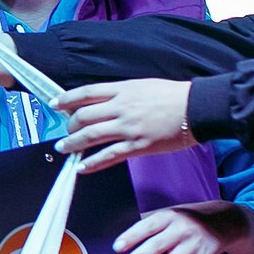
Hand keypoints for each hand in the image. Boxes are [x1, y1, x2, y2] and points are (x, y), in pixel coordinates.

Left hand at [54, 79, 195, 171]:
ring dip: (73, 144)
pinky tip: (82, 167)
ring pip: (91, 136)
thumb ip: (122, 93)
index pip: (86, 93)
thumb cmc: (174, 96)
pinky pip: (109, 155)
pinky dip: (92, 163)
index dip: (67, 99)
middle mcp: (121, 107)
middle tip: (66, 132)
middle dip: (70, 125)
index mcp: (123, 90)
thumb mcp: (143, 86)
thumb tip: (103, 101)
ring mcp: (129, 127)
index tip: (55, 104)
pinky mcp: (138, 146)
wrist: (198, 107)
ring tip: (64, 149)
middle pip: (84, 115)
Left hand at [114, 201, 253, 253]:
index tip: (117, 247)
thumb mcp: (170, 213)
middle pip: (159, 244)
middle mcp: (183, 228)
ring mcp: (195, 244)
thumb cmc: (188, 219)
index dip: (132, 236)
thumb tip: (123, 232)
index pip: (148, 226)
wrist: (224, 221)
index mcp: (170, 215)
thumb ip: (149, 222)